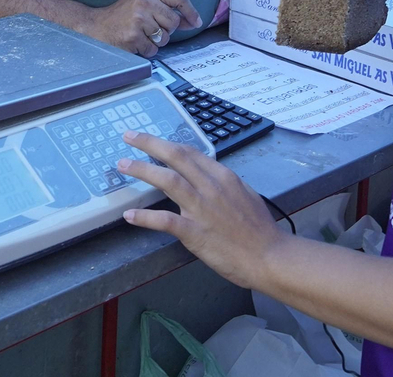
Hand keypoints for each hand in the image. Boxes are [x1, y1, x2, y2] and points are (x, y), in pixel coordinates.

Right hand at [83, 0, 200, 56]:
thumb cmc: (121, 16)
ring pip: (165, 38)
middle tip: (150, 28)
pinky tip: (134, 42)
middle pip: (174, 22)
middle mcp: (143, 2)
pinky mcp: (133, 37)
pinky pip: (153, 50)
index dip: (191, 11)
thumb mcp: (142, 2)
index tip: (196, 22)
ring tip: (140, 34)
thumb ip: (166, 8)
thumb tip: (193, 21)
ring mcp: (138, 20)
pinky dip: (146, 50)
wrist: (94, 26)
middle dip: (166, 30)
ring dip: (155, 41)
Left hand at [118, 130, 286, 289]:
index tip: (150, 139)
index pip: (190, 152)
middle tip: (129, 136)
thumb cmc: (260, 229)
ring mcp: (201, 208)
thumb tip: (206, 176)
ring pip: (167, 180)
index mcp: (223, 176)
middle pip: (176, 156)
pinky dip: (145, 217)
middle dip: (149, 143)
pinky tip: (129, 216)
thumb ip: (223, 184)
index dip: (167, 143)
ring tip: (123, 165)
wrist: (269, 256)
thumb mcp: (244, 195)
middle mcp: (210, 186)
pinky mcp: (195, 232)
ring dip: (142, 170)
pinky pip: (165, 221)